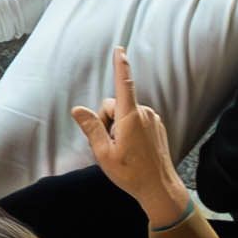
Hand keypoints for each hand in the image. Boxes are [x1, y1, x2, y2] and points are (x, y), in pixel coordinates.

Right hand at [65, 48, 189, 225]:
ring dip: (118, 127)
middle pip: (115, 105)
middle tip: (110, 145)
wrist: (160, 188)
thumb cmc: (131, 174)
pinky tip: (132, 150)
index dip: (120, 65)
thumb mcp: (104, 154)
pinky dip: (129, 130)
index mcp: (130, 117)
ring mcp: (153, 120)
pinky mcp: (157, 127)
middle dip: (107, 120)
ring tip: (122, 150)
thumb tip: (78, 110)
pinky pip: (136, 120)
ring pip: (125, 113)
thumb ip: (92, 128)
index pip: (123, 84)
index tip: (119, 49)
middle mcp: (144, 114)